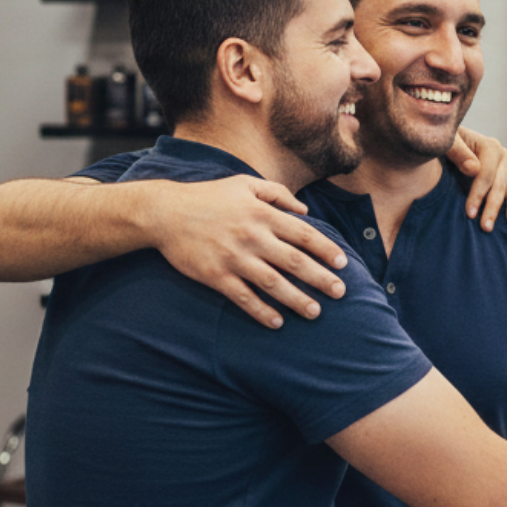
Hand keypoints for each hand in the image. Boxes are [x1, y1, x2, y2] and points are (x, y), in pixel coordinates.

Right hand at [147, 176, 348, 328]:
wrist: (164, 213)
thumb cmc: (208, 196)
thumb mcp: (245, 184)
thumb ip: (278, 194)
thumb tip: (305, 211)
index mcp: (263, 214)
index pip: (304, 234)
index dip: (325, 249)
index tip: (342, 264)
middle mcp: (253, 237)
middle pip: (295, 262)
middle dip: (321, 279)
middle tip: (340, 293)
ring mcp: (234, 258)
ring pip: (274, 283)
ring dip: (297, 299)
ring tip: (315, 312)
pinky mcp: (216, 276)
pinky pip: (244, 298)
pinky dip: (262, 311)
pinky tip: (277, 322)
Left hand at [447, 127, 506, 230]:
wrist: (446, 136)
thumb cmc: (444, 141)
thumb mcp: (448, 143)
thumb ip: (458, 152)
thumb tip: (474, 169)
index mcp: (489, 146)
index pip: (486, 174)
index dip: (478, 194)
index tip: (470, 213)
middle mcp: (501, 154)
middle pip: (500, 184)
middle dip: (494, 207)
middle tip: (486, 227)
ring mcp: (505, 163)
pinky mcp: (506, 170)